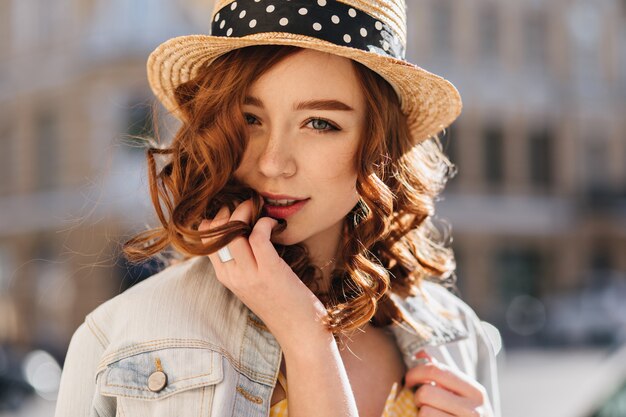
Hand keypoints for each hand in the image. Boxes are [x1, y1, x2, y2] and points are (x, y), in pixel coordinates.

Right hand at [198, 199, 328, 345]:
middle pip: (216, 231)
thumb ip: (243, 262)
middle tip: (247, 206)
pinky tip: (274, 224)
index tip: (234, 212)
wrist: (299, 330)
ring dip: (246, 212)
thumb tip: (244, 231)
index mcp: (225, 276)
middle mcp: (232, 275)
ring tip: (259, 210)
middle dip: (229, 210)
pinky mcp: (269, 271)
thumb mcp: (252, 283)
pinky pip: (258, 236)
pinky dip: (265, 223)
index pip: (205, 239)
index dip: (217, 220)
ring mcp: (249, 275)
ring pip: (233, 231)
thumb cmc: (281, 303)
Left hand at [405, 351, 493, 416]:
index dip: (415, 373)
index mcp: (475, 391)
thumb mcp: (462, 394)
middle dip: (417, 397)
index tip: (409, 380)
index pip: (436, 370)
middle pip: (426, 392)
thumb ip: (443, 374)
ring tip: (428, 414)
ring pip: (424, 412)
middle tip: (419, 402)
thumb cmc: (466, 415)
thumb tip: (421, 352)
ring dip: (420, 414)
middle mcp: (474, 410)